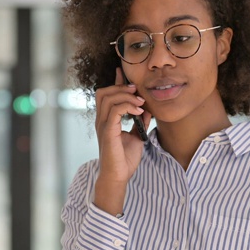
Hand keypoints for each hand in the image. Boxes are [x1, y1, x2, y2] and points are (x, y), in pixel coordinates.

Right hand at [93, 68, 151, 215]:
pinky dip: (128, 107)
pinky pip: (115, 110)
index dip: (115, 82)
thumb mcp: (136, 136)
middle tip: (137, 91)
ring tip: (140, 102)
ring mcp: (103, 125)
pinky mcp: (108, 131)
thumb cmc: (124, 159)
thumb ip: (139, 122)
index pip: (106, 95)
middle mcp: (101, 120)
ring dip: (126, 96)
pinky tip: (139, 112)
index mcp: (106, 120)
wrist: (119, 176)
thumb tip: (147, 110)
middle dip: (121, 87)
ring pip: (108, 98)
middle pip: (103, 92)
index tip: (123, 73)